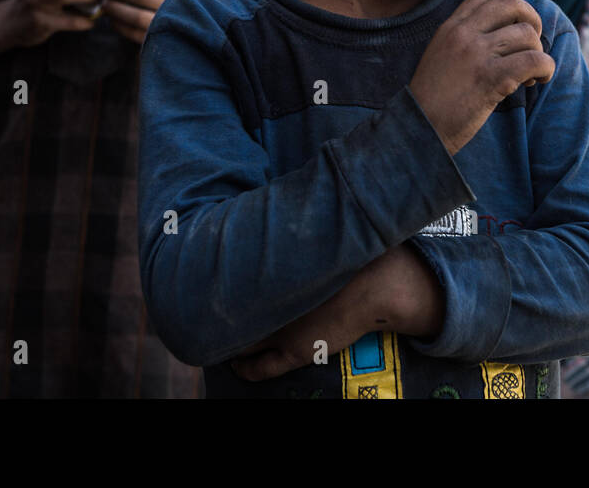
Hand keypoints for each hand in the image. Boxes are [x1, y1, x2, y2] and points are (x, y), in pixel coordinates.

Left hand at [101, 0, 187, 43]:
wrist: (197, 38)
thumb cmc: (178, 8)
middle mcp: (179, 7)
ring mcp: (171, 26)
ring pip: (137, 16)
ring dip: (116, 8)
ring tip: (104, 4)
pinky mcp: (161, 43)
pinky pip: (136, 34)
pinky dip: (120, 26)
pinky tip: (112, 21)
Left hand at [229, 245, 441, 382]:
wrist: (377, 285)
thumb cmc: (350, 255)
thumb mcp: (315, 237)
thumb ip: (289, 237)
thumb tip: (269, 220)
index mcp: (270, 271)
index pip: (227, 281)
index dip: (216, 286)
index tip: (212, 285)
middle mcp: (268, 300)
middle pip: (229, 313)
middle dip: (219, 313)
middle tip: (212, 313)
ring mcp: (279, 329)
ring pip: (241, 342)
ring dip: (229, 342)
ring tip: (220, 339)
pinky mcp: (294, 352)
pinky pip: (259, 369)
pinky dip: (244, 369)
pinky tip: (236, 366)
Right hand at [408, 0, 555, 154]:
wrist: (419, 130)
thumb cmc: (433, 102)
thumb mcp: (441, 57)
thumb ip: (464, 42)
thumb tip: (504, 37)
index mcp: (450, 28)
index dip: (509, 10)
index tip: (512, 31)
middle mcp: (463, 34)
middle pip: (512, 4)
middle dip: (531, 20)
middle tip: (532, 45)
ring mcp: (477, 54)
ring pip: (527, 34)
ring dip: (537, 53)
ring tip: (530, 75)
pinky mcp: (492, 78)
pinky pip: (534, 60)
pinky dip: (546, 68)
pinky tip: (539, 80)